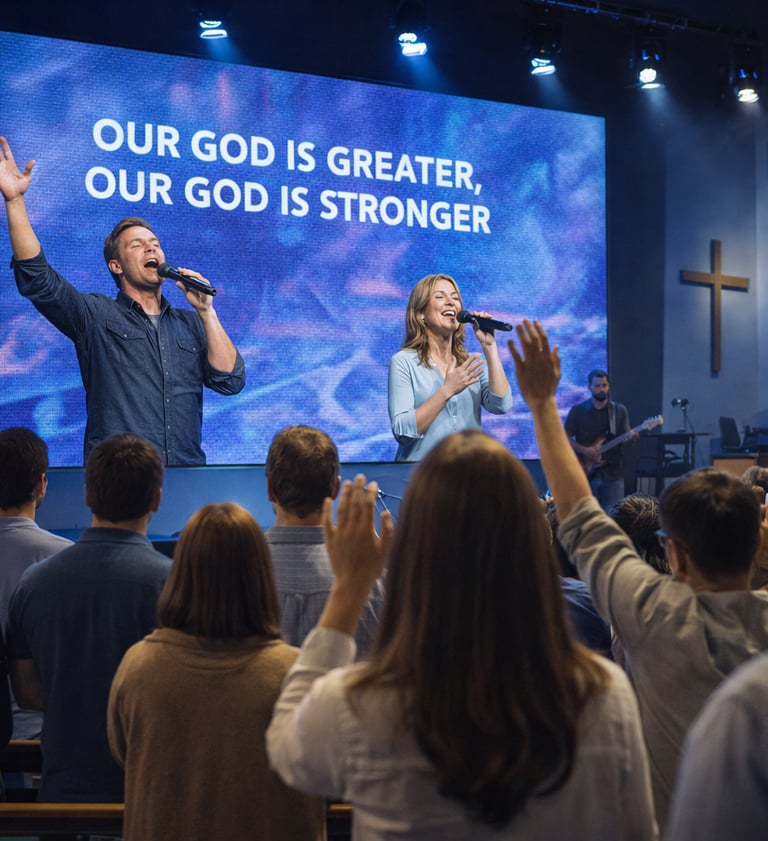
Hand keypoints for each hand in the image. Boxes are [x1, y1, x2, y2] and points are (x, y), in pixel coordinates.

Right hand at [0, 137, 34, 201]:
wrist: (16, 196)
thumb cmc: (22, 188)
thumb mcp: (27, 178)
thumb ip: (28, 169)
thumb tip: (34, 161)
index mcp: (11, 164)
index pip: (7, 152)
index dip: (4, 145)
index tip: (1, 137)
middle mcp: (4, 165)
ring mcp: (0, 169)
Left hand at [174, 267, 213, 312]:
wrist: (201, 308)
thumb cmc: (195, 301)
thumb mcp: (187, 293)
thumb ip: (183, 287)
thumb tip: (177, 281)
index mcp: (196, 282)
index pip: (191, 275)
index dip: (185, 271)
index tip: (179, 269)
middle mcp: (201, 282)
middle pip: (194, 274)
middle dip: (187, 271)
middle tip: (181, 270)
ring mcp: (205, 284)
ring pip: (198, 276)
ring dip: (191, 274)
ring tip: (184, 273)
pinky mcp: (208, 287)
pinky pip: (202, 282)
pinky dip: (197, 279)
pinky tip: (191, 278)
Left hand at [322, 474, 392, 597]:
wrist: (352, 583)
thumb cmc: (372, 568)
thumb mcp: (386, 550)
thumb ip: (387, 530)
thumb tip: (385, 512)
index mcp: (366, 530)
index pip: (368, 505)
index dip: (371, 492)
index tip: (373, 483)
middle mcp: (352, 529)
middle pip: (354, 503)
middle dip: (358, 488)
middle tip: (360, 476)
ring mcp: (339, 533)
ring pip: (341, 509)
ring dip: (345, 494)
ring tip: (347, 483)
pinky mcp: (330, 539)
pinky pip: (326, 521)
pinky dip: (326, 509)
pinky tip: (328, 499)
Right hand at [443, 353, 483, 395]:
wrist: (448, 389)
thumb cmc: (448, 379)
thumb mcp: (449, 370)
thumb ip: (452, 363)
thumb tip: (453, 356)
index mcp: (459, 370)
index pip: (467, 362)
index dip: (473, 358)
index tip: (477, 355)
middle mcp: (463, 374)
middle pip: (472, 368)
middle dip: (477, 364)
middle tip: (483, 361)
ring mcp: (465, 379)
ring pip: (473, 374)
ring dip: (479, 372)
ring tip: (483, 369)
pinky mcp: (466, 384)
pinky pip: (472, 382)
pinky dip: (476, 380)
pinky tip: (479, 378)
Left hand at [469, 311, 496, 348]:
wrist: (487, 342)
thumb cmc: (480, 337)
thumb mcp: (476, 331)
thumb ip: (475, 325)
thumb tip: (473, 318)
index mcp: (477, 323)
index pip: (476, 317)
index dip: (475, 314)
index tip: (474, 313)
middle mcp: (482, 322)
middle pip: (481, 315)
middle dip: (480, 314)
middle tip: (479, 315)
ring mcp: (487, 323)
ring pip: (486, 316)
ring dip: (485, 314)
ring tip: (483, 315)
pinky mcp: (492, 324)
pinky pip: (492, 319)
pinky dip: (490, 316)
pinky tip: (488, 316)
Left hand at [507, 319, 560, 408]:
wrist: (541, 401)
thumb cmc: (549, 388)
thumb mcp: (556, 373)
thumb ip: (556, 359)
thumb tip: (556, 346)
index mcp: (548, 358)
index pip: (544, 339)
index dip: (539, 329)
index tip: (534, 321)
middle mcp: (539, 359)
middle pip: (534, 339)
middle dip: (529, 328)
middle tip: (524, 320)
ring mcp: (530, 364)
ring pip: (525, 345)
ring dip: (521, 334)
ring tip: (517, 326)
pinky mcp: (521, 371)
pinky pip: (516, 356)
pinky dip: (513, 347)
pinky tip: (509, 340)